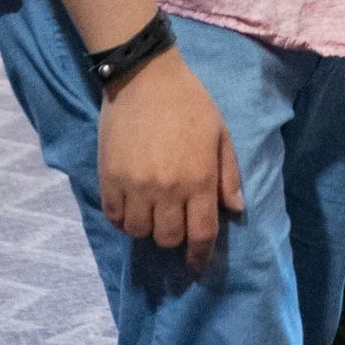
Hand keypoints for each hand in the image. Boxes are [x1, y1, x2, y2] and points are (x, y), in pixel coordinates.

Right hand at [97, 48, 243, 274]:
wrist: (144, 78)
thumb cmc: (190, 103)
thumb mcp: (220, 134)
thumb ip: (228, 175)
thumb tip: (235, 210)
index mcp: (198, 180)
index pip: (200, 234)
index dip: (199, 256)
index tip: (197, 266)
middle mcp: (166, 189)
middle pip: (167, 239)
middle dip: (174, 239)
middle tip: (176, 225)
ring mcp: (134, 186)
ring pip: (139, 232)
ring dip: (148, 229)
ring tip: (153, 214)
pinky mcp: (108, 178)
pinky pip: (113, 217)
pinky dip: (123, 220)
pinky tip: (131, 208)